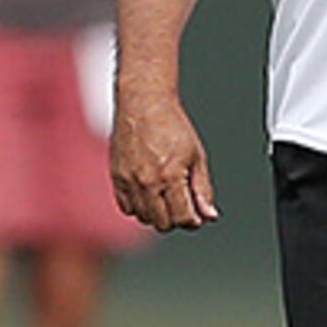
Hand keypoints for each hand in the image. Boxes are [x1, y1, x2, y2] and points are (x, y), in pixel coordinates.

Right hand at [109, 86, 216, 231]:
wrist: (144, 103)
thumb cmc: (172, 126)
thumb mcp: (196, 156)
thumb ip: (203, 189)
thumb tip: (209, 216)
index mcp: (170, 175)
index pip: (182, 218)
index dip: (193, 220)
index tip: (196, 213)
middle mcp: (147, 181)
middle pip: (163, 223)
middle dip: (176, 218)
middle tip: (182, 203)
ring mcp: (129, 180)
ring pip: (144, 218)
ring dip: (157, 214)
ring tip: (165, 196)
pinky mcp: (116, 177)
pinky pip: (126, 207)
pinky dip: (138, 207)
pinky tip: (148, 193)